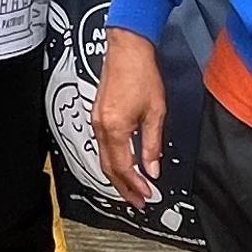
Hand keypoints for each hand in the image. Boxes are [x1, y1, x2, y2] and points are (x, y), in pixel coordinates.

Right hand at [91, 27, 166, 207]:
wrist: (126, 48)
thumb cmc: (142, 75)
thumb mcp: (155, 112)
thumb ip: (152, 144)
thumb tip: (152, 170)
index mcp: (115, 128)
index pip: (123, 167)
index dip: (135, 185)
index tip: (148, 196)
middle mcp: (101, 128)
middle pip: (108, 168)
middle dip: (123, 188)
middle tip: (139, 202)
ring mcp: (96, 121)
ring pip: (104, 159)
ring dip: (118, 177)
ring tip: (133, 189)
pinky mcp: (97, 115)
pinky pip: (103, 146)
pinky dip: (113, 161)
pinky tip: (125, 165)